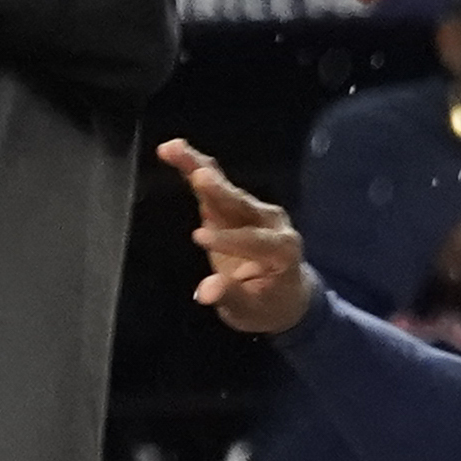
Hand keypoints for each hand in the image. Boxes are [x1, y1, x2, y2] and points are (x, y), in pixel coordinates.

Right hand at [160, 137, 315, 333]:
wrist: (286, 294)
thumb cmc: (268, 306)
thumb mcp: (250, 311)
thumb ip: (230, 297)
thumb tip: (206, 291)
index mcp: (283, 250)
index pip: (253, 241)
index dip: (227, 240)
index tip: (199, 239)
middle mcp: (273, 223)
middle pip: (242, 204)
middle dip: (219, 191)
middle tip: (200, 176)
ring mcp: (255, 210)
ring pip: (226, 187)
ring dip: (199, 168)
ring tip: (174, 149)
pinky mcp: (236, 205)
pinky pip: (216, 185)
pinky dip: (194, 166)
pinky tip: (174, 149)